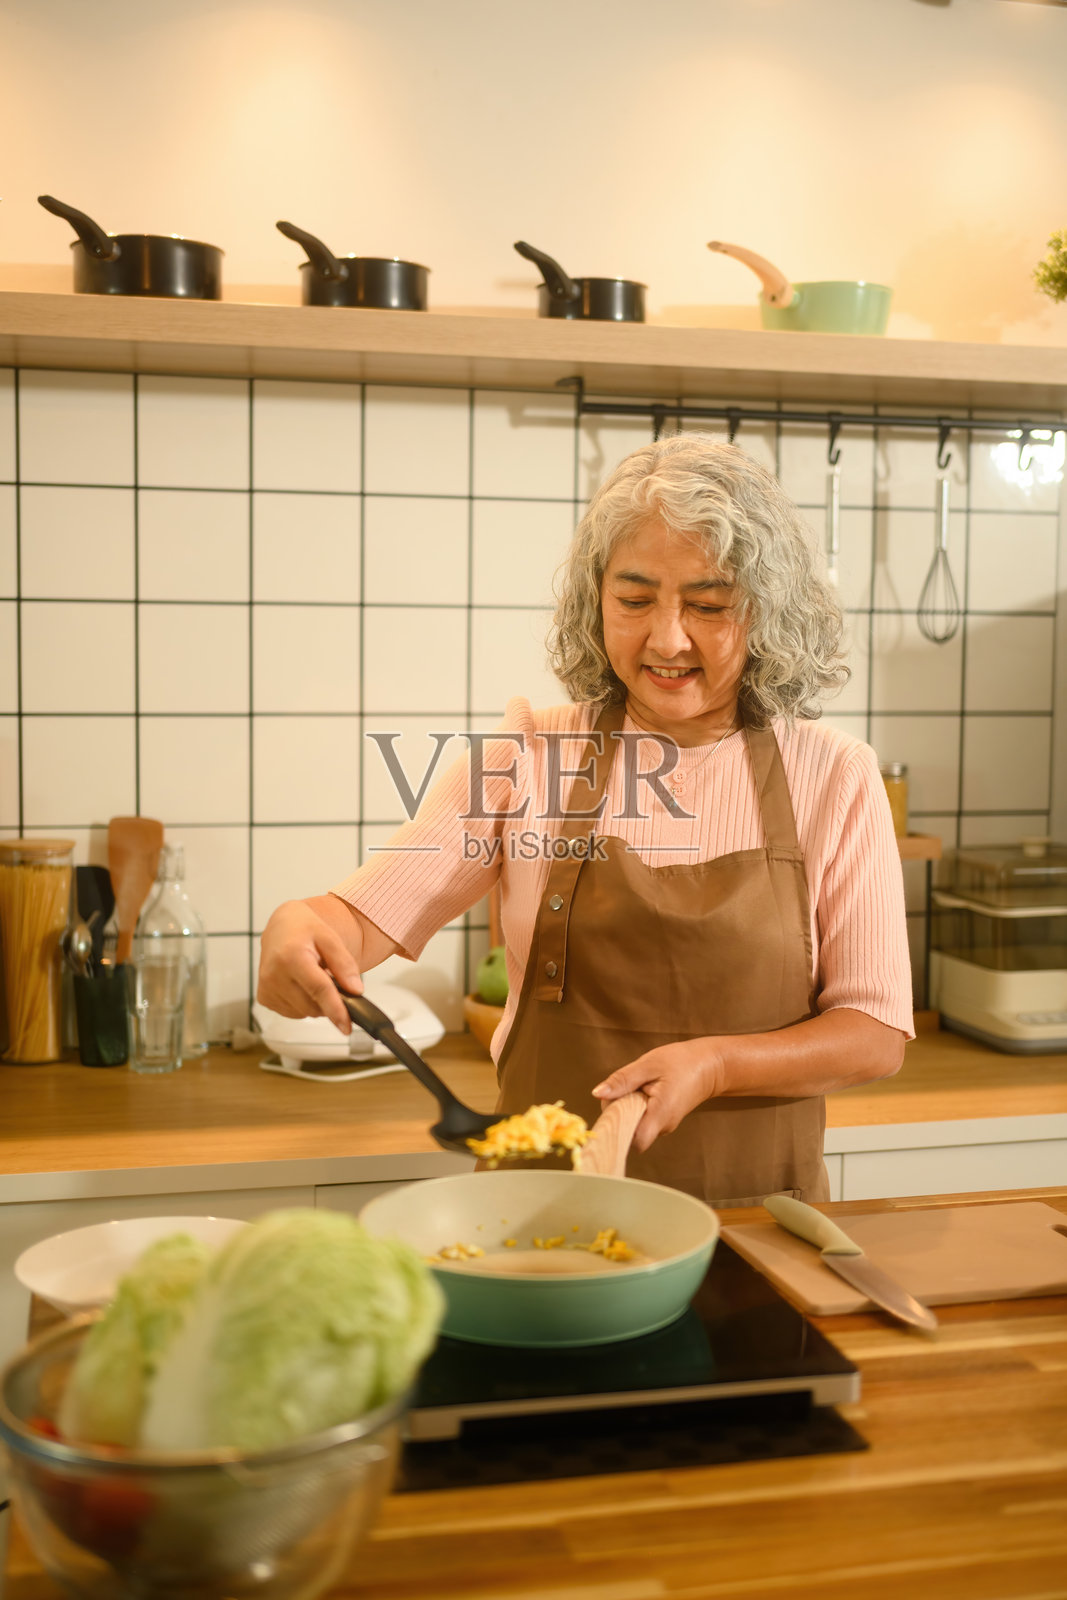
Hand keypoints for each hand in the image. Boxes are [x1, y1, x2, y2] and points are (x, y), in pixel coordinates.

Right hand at [256, 899, 363, 1034]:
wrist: (282, 928)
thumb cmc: (305, 931)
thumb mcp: (330, 939)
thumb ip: (345, 965)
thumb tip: (356, 990)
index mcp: (291, 956)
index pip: (318, 989)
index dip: (335, 1009)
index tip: (346, 1026)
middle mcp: (274, 974)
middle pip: (312, 1005)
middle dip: (328, 1000)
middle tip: (330, 979)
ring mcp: (266, 988)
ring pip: (303, 1012)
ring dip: (315, 1002)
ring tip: (312, 977)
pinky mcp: (264, 998)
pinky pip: (292, 1013)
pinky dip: (302, 1004)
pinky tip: (300, 985)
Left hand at [591, 1038, 723, 1152]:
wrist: (710, 1065)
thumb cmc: (681, 1062)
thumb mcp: (648, 1065)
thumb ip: (623, 1080)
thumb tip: (598, 1094)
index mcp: (660, 1114)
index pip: (634, 1141)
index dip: (617, 1130)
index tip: (611, 1110)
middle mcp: (663, 1126)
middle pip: (631, 1133)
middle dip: (619, 1114)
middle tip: (624, 1089)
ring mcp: (664, 1125)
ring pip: (635, 1126)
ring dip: (628, 1109)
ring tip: (638, 1087)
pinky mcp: (664, 1120)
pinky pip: (643, 1120)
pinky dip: (636, 1107)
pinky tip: (643, 1091)